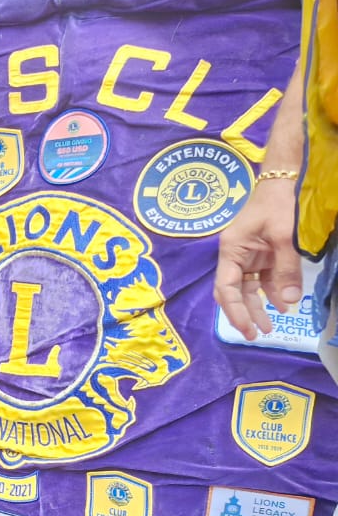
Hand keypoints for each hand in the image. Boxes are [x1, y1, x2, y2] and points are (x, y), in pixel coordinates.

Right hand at [214, 178, 303, 338]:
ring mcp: (249, 256)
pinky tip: (283, 304)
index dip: (235, 310)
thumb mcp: (284, 238)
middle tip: (255, 334)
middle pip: (234, 292)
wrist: (283, 181)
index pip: (226, 288)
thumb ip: (287, 270)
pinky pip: (264, 279)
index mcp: (231, 251)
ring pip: (249, 288)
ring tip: (269, 326)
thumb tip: (290, 302)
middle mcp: (235, 257)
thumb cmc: (278, 205)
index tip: (246, 328)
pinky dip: (272, 293)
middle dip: (244, 313)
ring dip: (258, 307)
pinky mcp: (262, 255)